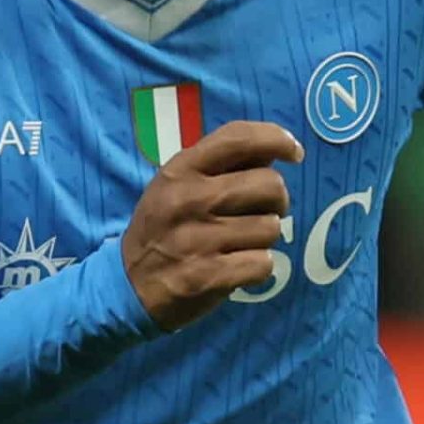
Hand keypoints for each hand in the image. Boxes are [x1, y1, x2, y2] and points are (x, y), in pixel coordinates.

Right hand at [121, 120, 304, 330]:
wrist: (129, 285)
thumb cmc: (163, 227)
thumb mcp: (176, 184)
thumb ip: (219, 165)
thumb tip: (275, 149)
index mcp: (181, 169)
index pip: (239, 137)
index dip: (276, 139)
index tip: (294, 153)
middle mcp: (189, 199)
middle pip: (269, 184)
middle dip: (277, 200)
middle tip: (263, 211)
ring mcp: (197, 240)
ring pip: (271, 228)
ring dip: (265, 238)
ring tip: (242, 242)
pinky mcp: (207, 277)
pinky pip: (263, 264)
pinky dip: (259, 267)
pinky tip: (238, 266)